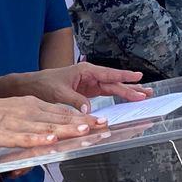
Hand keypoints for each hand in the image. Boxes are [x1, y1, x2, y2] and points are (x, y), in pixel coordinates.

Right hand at [0, 96, 107, 148]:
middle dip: (82, 122)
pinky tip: (50, 142)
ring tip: (83, 130)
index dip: (82, 117)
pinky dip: (38, 140)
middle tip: (100, 125)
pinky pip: (25, 138)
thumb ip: (42, 117)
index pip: (63, 112)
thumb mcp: (24, 109)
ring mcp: (20, 122)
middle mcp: (31, 112)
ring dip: (66, 129)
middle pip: (60, 118)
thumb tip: (61, 126)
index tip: (100, 121)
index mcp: (35, 105)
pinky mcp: (7, 134)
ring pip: (47, 127)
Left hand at [16, 62, 149, 111]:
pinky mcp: (87, 92)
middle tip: (148, 93)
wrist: (32, 86)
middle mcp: (90, 76)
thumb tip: (90, 110)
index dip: (124, 77)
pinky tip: (127, 101)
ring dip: (127, 93)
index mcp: (85, 71)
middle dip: (131, 87)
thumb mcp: (58, 93)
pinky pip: (106, 95)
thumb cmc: (44, 85)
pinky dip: (117, 98)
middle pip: (115, 82)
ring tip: (143, 96)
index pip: (109, 74)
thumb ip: (75, 101)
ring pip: (113, 88)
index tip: (139, 77)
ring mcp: (90, 84)